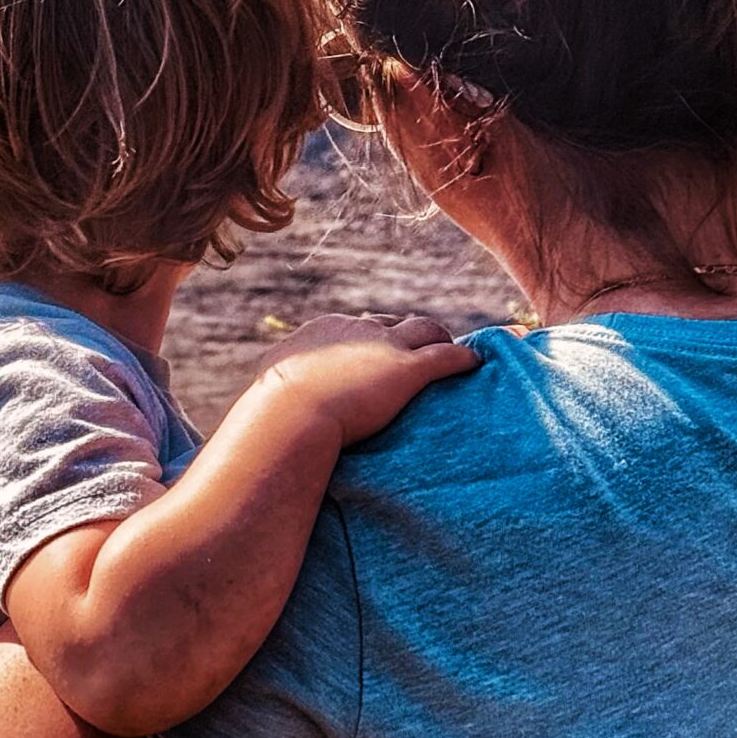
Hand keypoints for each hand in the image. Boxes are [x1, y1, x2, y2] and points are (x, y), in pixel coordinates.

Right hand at [258, 311, 479, 446]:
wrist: (289, 414)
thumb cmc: (272, 413)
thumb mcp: (269, 391)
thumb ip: (276, 390)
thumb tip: (260, 408)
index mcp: (323, 330)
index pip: (355, 326)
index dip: (370, 339)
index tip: (376, 355)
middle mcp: (356, 329)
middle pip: (392, 322)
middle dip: (407, 334)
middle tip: (419, 350)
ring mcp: (383, 346)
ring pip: (426, 329)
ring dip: (440, 338)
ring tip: (453, 352)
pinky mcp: (408, 370)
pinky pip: (447, 356)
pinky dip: (464, 359)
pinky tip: (476, 364)